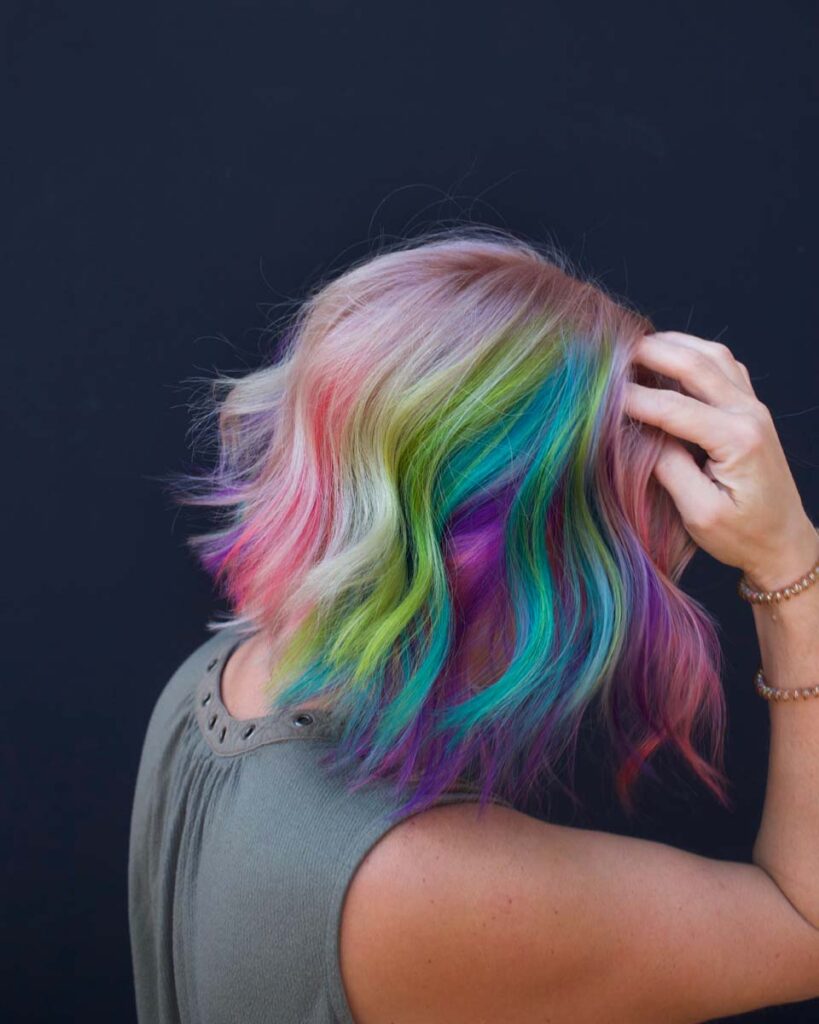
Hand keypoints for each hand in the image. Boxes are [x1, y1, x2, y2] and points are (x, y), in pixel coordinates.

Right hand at [624, 331, 816, 590]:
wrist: (784, 542)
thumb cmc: (744, 536)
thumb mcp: (700, 513)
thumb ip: (670, 468)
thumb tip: (640, 434)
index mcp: (738, 440)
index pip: (674, 407)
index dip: (632, 397)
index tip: (598, 395)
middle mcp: (750, 414)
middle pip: (696, 364)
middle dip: (650, 353)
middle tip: (610, 353)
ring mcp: (754, 407)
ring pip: (713, 355)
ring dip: (673, 344)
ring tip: (635, 348)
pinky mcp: (752, 409)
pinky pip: (725, 365)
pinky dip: (694, 352)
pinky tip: (670, 357)